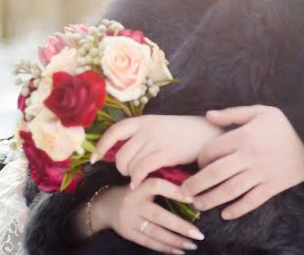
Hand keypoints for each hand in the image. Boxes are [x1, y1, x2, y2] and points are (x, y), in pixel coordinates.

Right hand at [88, 181, 203, 253]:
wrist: (107, 205)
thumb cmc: (137, 192)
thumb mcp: (146, 182)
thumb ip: (165, 185)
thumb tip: (194, 194)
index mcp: (141, 186)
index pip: (158, 186)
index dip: (175, 191)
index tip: (193, 199)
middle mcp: (134, 202)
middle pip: (159, 216)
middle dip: (180, 226)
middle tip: (198, 234)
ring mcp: (130, 219)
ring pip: (155, 232)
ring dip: (175, 240)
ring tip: (192, 244)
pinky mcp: (128, 233)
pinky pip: (148, 242)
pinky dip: (165, 248)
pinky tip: (179, 250)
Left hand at [93, 115, 221, 187]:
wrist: (209, 134)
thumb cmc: (186, 133)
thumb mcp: (161, 126)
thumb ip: (143, 135)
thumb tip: (122, 149)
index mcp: (145, 120)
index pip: (115, 131)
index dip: (101, 146)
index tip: (94, 158)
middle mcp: (148, 128)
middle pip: (120, 154)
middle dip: (121, 168)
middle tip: (130, 173)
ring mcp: (156, 140)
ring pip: (129, 164)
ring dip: (130, 175)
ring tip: (138, 177)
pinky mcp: (166, 153)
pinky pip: (141, 170)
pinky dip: (137, 180)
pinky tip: (139, 184)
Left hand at [183, 105, 303, 218]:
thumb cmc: (285, 123)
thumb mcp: (259, 111)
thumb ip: (232, 114)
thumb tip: (208, 115)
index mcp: (244, 136)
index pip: (213, 150)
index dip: (201, 158)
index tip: (198, 162)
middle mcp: (250, 156)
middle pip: (216, 174)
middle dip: (196, 184)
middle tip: (183, 192)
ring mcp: (262, 173)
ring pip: (230, 191)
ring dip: (211, 199)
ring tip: (198, 204)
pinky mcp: (273, 186)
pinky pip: (252, 201)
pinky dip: (237, 209)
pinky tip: (226, 214)